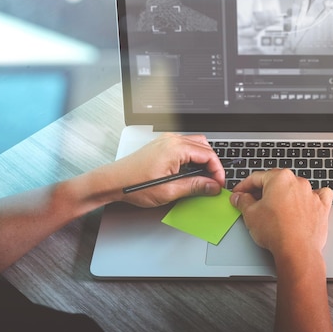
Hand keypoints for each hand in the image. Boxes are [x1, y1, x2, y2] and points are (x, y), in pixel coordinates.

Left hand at [107, 133, 224, 206]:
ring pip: (196, 145)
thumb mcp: (169, 191)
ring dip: (203, 160)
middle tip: (214, 182)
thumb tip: (212, 186)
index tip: (219, 183)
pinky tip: (191, 172)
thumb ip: (195, 187)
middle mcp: (172, 140)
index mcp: (176, 148)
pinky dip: (193, 158)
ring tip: (203, 178)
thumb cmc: (133, 185)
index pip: (208, 155)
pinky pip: (185, 147)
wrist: (112, 182)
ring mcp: (166, 141)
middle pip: (205, 147)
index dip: (218, 171)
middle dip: (213, 165)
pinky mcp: (162, 145)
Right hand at [229, 169, 332, 257]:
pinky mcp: (322, 207)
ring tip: (275, 209)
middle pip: (276, 182)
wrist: (297, 250)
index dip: (244, 186)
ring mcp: (311, 194)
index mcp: (280, 178)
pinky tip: (303, 204)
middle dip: (263, 191)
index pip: (256, 178)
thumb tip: (240, 197)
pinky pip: (318, 196)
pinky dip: (310, 198)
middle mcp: (298, 182)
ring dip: (284, 195)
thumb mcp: (250, 214)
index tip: (239, 193)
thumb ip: (243, 201)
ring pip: (295, 188)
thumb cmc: (276, 231)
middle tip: (252, 202)